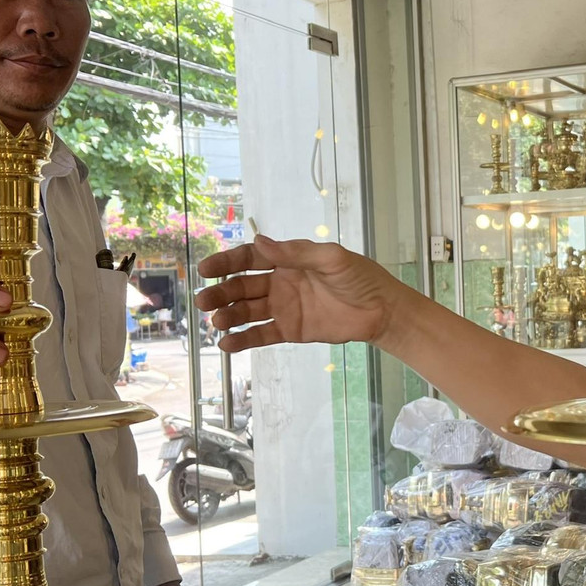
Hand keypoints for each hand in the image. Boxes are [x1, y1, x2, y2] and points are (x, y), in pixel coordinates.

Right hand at [195, 235, 405, 352]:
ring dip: (229, 316)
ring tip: (216, 322)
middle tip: (203, 301)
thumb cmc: (361, 278)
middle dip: (221, 292)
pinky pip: (262, 334)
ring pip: (248, 311)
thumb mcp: (331, 259)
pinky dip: (244, 339)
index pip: (250, 258)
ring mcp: (284, 308)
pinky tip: (226, 345)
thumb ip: (296, 253)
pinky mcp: (291, 331)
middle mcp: (280, 283)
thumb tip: (260, 241)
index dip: (227, 263)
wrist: (381, 311)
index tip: (206, 270)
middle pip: (243, 286)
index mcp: (288, 260)